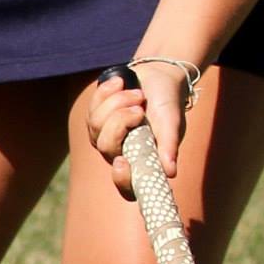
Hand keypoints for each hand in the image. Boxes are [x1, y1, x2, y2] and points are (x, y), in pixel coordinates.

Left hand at [87, 62, 189, 198]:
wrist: (157, 78)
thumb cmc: (168, 104)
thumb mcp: (171, 123)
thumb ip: (168, 145)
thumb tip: (170, 172)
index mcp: (142, 160)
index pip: (127, 185)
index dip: (121, 179)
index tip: (121, 161)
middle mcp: (121, 152)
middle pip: (106, 146)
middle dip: (120, 121)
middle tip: (140, 108)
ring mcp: (105, 136)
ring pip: (96, 125)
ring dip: (117, 103)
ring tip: (138, 94)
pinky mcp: (95, 118)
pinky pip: (92, 108)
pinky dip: (108, 92)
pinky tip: (121, 83)